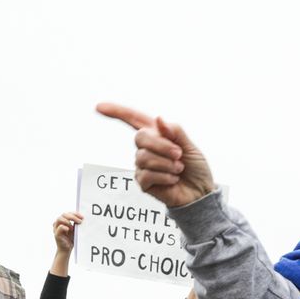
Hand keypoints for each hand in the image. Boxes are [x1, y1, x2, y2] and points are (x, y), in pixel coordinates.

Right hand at [52, 212, 82, 254]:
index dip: (75, 214)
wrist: (67, 249)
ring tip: (73, 227)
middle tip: (80, 221)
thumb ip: (77, 224)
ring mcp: (56, 228)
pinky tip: (69, 229)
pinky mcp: (56, 234)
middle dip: (72, 216)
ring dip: (68, 221)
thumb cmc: (71, 239)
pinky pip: (59, 228)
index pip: (69, 213)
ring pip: (59, 219)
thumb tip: (83, 218)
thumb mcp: (75, 230)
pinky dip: (64, 227)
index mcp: (64, 220)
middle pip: (64, 214)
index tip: (82, 217)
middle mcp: (59, 223)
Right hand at [96, 104, 215, 208]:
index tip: (99, 107)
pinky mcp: (143, 182)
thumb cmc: (196, 167)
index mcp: (156, 134)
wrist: (200, 192)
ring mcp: (142, 165)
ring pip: (144, 157)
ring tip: (179, 169)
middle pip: (140, 137)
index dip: (116, 111)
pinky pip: (146, 175)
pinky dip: (165, 177)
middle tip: (178, 154)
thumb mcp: (190, 146)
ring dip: (166, 164)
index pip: (133, 119)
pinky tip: (173, 180)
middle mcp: (146, 148)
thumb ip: (175, 132)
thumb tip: (158, 118)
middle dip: (161, 145)